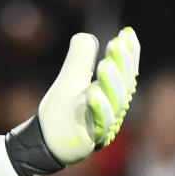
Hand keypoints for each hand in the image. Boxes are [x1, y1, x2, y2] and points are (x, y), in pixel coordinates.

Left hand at [0, 27, 139, 175]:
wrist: (46, 142)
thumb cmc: (61, 111)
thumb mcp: (69, 80)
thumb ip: (79, 58)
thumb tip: (88, 36)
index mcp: (111, 94)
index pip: (124, 71)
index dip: (128, 53)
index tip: (127, 33)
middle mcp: (112, 109)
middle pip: (123, 85)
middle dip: (122, 65)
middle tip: (118, 44)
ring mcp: (103, 125)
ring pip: (113, 103)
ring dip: (111, 84)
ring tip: (105, 66)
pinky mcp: (90, 139)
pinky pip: (98, 123)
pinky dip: (97, 107)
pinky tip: (92, 92)